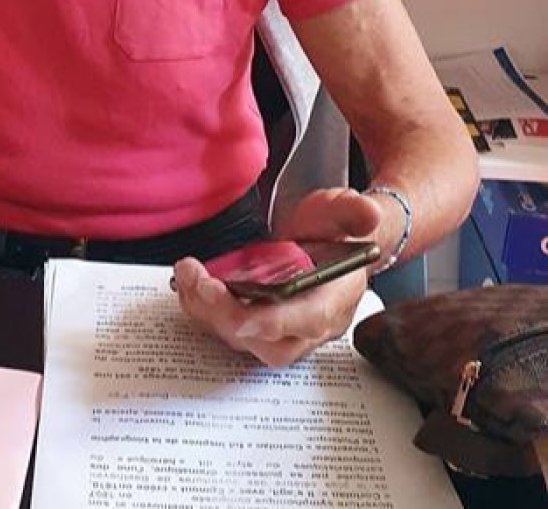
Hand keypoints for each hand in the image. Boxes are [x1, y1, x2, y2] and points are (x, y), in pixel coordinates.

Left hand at [172, 187, 383, 366]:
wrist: (330, 240)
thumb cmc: (337, 230)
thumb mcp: (347, 211)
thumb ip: (355, 211)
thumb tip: (368, 214)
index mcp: (335, 300)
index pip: (309, 321)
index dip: (275, 323)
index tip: (242, 317)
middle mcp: (306, 324)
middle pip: (269, 344)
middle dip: (229, 318)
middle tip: (201, 283)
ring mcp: (279, 327)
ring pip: (242, 340)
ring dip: (207, 312)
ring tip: (187, 273)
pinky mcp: (256, 321)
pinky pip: (225, 328)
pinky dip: (201, 309)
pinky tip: (187, 281)